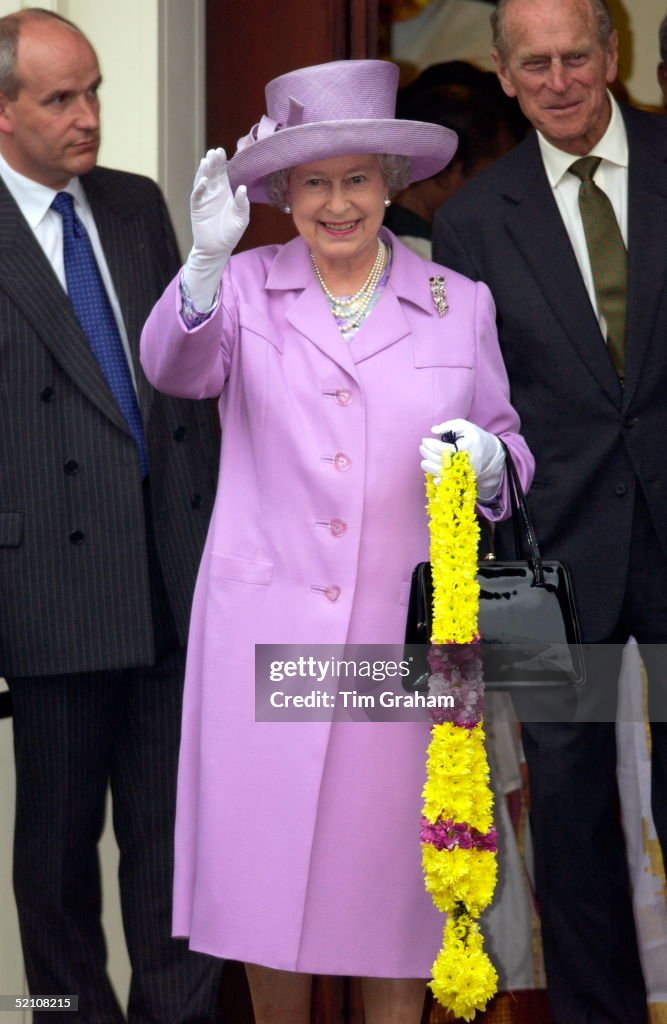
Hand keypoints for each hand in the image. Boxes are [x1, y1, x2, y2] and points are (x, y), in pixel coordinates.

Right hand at [184, 148, 249, 309]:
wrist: (217, 249)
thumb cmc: (230, 234)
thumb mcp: (241, 219)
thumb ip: (243, 204)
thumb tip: (243, 188)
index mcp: (225, 192)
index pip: (223, 173)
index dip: (222, 162)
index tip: (222, 151)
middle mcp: (214, 193)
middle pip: (212, 173)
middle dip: (213, 162)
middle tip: (214, 151)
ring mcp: (204, 199)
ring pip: (203, 181)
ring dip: (204, 171)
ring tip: (207, 160)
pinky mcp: (197, 208)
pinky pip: (197, 195)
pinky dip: (200, 187)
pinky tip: (204, 180)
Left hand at [419, 418, 504, 500]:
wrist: (489, 452)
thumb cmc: (474, 437)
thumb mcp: (464, 426)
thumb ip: (448, 425)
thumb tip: (433, 430)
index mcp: (466, 447)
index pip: (443, 449)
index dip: (431, 445)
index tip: (424, 440)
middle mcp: (465, 461)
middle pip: (441, 461)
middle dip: (428, 454)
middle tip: (422, 448)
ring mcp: (464, 472)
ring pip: (443, 474)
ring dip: (429, 468)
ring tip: (423, 461)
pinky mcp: (463, 479)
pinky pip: (448, 483)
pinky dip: (438, 481)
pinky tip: (432, 476)